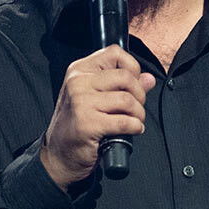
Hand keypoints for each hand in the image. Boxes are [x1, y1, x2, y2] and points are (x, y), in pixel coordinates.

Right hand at [39, 46, 155, 188]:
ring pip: (128, 100)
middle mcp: (78, 82)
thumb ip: (123, 86)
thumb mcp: (96, 98)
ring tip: (135, 120)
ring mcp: (81, 103)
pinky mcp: (88, 124)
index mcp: (79, 70)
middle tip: (136, 107)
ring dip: (138, 113)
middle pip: (126, 77)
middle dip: (139, 95)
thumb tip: (149, 79)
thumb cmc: (78, 125)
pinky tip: (132, 130)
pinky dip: (135, 127)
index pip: (114, 53)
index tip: (133, 84)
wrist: (60, 155)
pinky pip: (125, 121)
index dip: (132, 67)